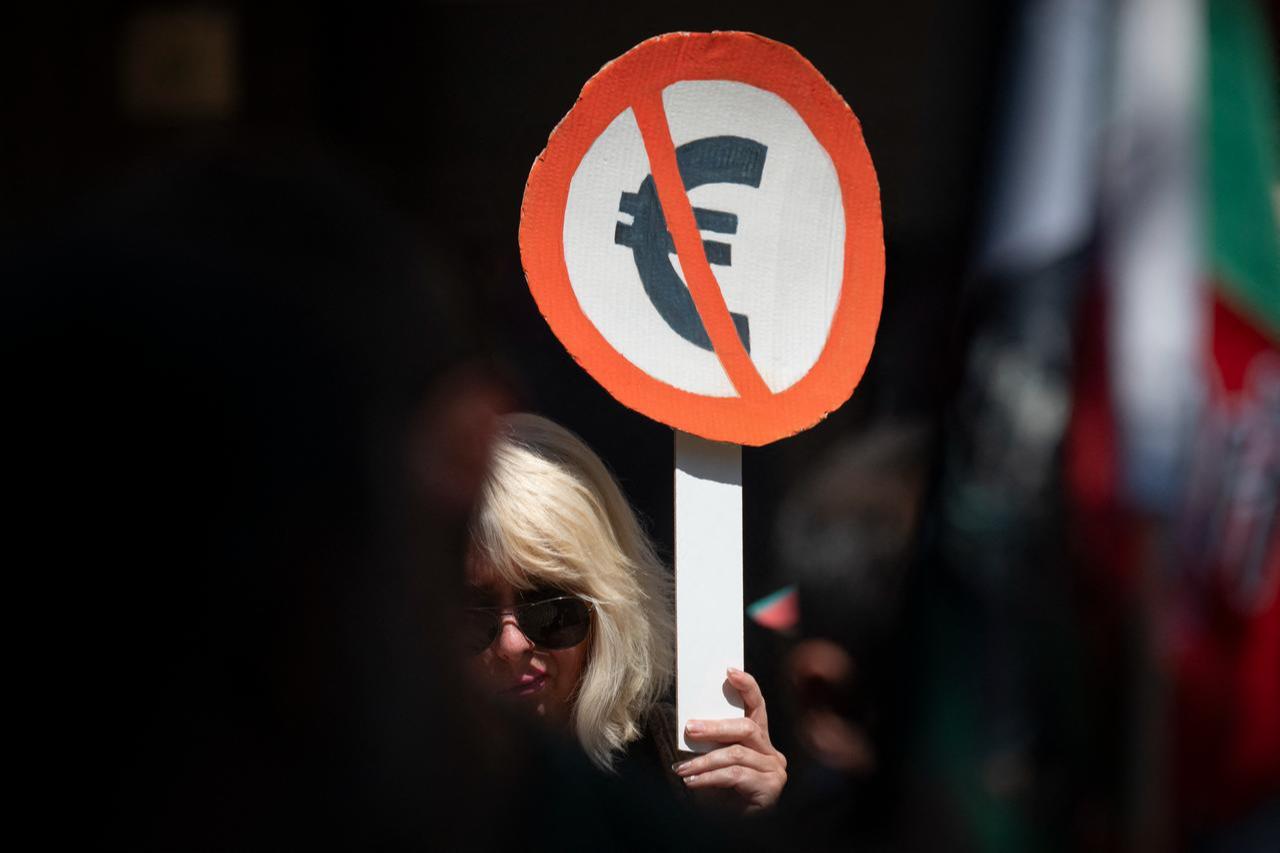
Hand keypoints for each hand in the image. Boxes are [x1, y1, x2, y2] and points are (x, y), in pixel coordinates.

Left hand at [675, 668, 787, 812]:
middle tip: (690, 728)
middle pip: (747, 727)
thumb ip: (711, 745)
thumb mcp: (715, 765)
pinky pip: (736, 774)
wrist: (738, 829)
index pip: (757, 707)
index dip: (747, 686)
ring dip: (705, 760)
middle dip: (715, 726)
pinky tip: (693, 783)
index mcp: (760, 742)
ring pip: (737, 752)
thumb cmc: (724, 797)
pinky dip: (710, 778)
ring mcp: (774, 770)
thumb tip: (690, 724)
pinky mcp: (771, 787)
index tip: (730, 671)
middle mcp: (772, 753)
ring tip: (683, 769)